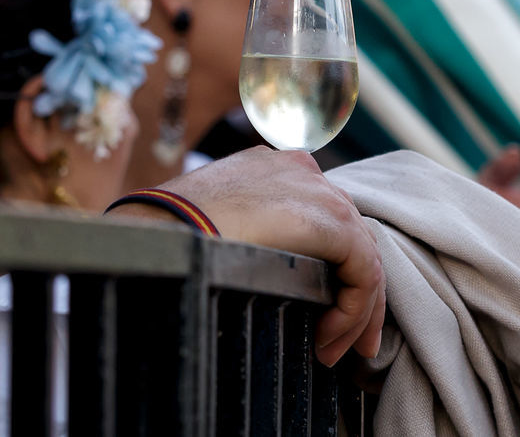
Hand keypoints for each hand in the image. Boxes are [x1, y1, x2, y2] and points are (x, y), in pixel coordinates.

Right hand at [156, 147, 385, 367]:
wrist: (156, 232)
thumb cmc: (167, 236)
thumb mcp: (214, 225)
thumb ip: (251, 236)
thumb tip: (262, 271)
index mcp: (275, 168)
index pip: (323, 219)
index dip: (331, 269)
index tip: (324, 314)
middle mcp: (304, 172)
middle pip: (348, 235)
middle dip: (351, 294)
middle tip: (340, 343)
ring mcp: (320, 191)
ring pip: (361, 254)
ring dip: (354, 311)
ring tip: (334, 351)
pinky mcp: (331, 220)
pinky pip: (363, 269)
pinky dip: (353, 309)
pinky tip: (329, 337)